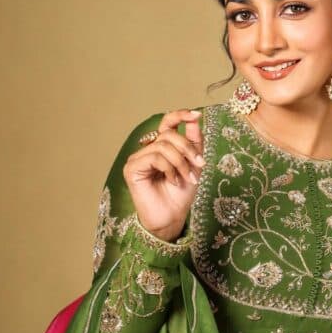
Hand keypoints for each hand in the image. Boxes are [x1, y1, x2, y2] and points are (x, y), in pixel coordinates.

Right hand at [122, 108, 204, 240]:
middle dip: (187, 149)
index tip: (196, 115)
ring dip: (180, 163)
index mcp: (161, 147)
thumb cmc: (180, 195)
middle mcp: (147, 150)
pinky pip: (155, 157)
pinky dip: (169, 168)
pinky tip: (173, 181)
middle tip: (199, 165)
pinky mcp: (132, 168)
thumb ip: (194, 142)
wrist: (172, 217)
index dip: (180, 115)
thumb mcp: (193, 165)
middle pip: (168, 134)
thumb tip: (195, 118)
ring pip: (163, 146)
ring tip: (187, 178)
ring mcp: (137, 158)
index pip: (167, 123)